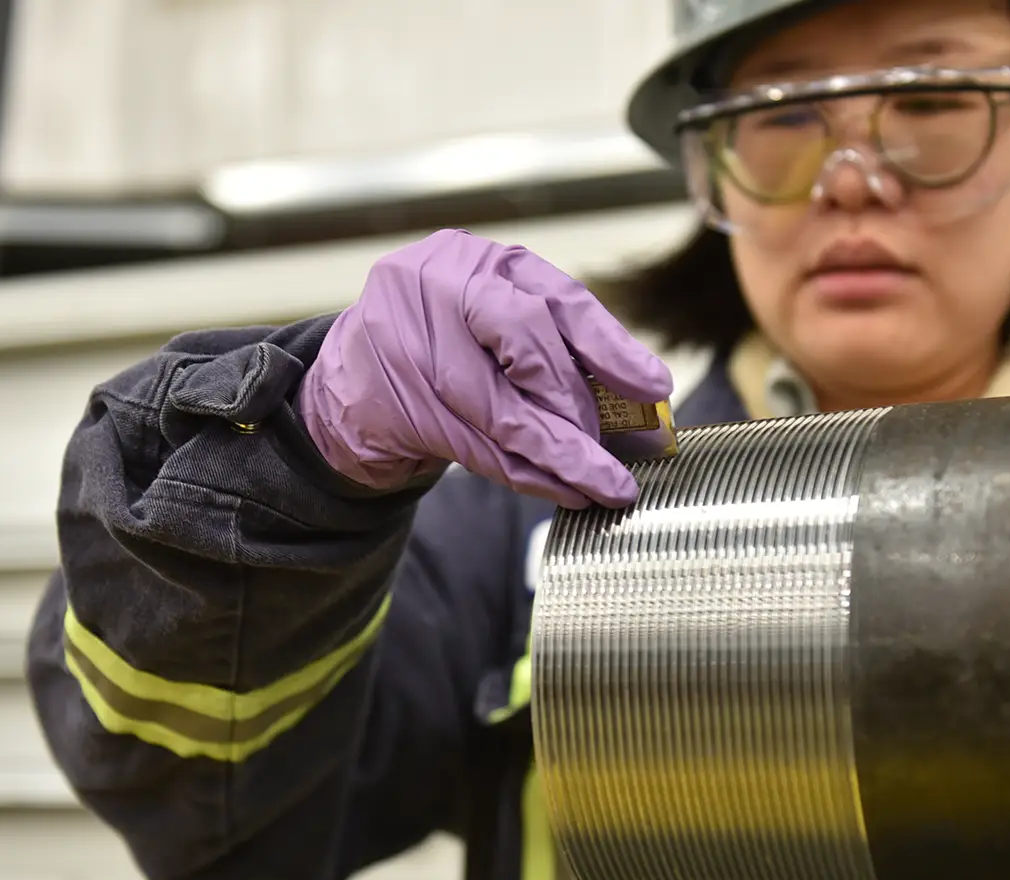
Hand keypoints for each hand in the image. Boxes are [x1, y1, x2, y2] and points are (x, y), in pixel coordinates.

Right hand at [298, 229, 673, 508]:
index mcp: (481, 261)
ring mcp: (410, 344)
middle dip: (578, 406)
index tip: (655, 388)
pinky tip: (565, 489)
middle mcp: (442, 288)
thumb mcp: (497, 319)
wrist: (354, 377)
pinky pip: (479, 449)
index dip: (613, 348)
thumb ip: (555, 344)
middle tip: (614, 448)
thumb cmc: (444, 343)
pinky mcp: (397, 402)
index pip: (560, 301)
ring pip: (504, 411)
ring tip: (606, 485)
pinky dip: (529, 475)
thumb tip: (641, 399)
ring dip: (563, 457)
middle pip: (527, 348)